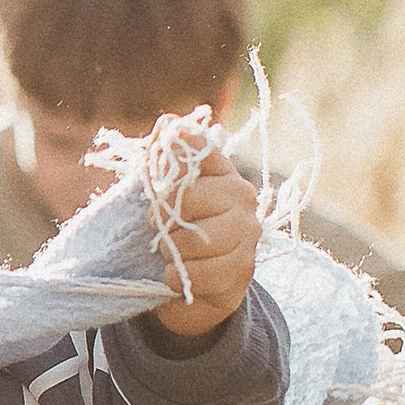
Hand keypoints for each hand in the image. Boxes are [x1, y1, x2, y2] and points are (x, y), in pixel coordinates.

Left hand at [151, 136, 262, 338]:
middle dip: (163, 219)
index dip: (165, 171)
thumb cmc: (174, 230)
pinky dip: (178, 277)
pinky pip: (199, 272)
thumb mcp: (159, 190)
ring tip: (173, 254)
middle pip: (187, 197)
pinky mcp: (243, 269)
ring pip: (194, 238)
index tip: (157, 190)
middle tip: (163, 230)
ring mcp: (248, 233)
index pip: (193, 149)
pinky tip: (178, 274)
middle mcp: (242, 195)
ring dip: (171, 251)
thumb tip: (168, 122)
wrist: (188, 282)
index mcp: (220, 169)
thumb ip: (161, 154)